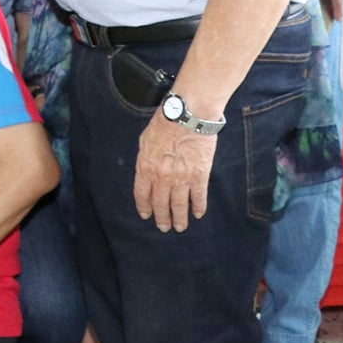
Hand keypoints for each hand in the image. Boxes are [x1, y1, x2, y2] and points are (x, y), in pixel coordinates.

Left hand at [132, 109, 219, 231]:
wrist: (187, 115)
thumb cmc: (164, 123)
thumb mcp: (144, 141)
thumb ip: (145, 159)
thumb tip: (146, 171)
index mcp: (145, 167)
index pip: (142, 194)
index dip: (144, 207)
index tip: (147, 216)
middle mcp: (162, 177)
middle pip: (160, 203)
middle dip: (162, 218)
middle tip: (164, 227)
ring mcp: (181, 178)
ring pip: (179, 205)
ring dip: (180, 218)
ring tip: (180, 227)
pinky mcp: (200, 175)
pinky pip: (199, 196)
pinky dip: (199, 207)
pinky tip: (198, 214)